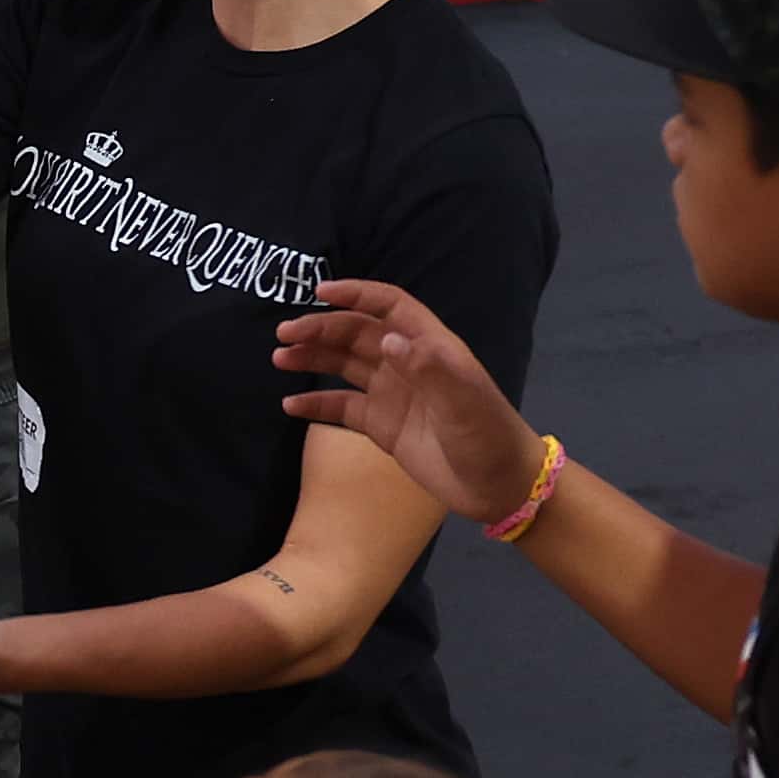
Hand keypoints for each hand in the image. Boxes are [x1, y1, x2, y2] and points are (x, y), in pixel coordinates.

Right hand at [273, 278, 545, 526]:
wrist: (498, 485)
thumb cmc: (488, 435)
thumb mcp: (463, 400)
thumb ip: (428, 368)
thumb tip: (387, 339)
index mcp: (429, 346)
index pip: (388, 306)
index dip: (357, 294)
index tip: (320, 292)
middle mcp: (407, 364)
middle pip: (358, 334)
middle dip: (321, 328)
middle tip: (285, 333)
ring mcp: (393, 394)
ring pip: (344, 365)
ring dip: (313, 358)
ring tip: (280, 358)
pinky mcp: (383, 427)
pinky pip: (342, 407)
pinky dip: (316, 403)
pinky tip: (289, 404)